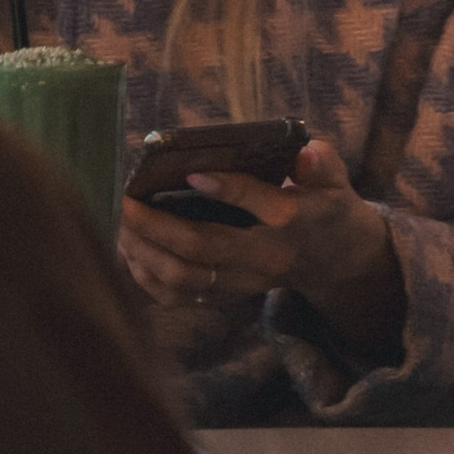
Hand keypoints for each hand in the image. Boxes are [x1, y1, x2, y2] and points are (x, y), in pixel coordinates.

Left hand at [118, 135, 400, 356]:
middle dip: (157, 226)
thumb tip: (304, 154)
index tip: (189, 171)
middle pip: (203, 248)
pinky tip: (131, 252)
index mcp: (295, 221)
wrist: (331, 258)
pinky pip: (178, 297)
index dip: (225, 188)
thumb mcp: (333, 177)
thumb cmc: (325, 204)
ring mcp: (243, 284)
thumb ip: (321, 162)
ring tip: (120, 224)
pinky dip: (148, 278)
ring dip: (145, 253)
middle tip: (124, 201)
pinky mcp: (226, 299)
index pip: (258, 205)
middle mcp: (265, 259)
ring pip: (183, 278)